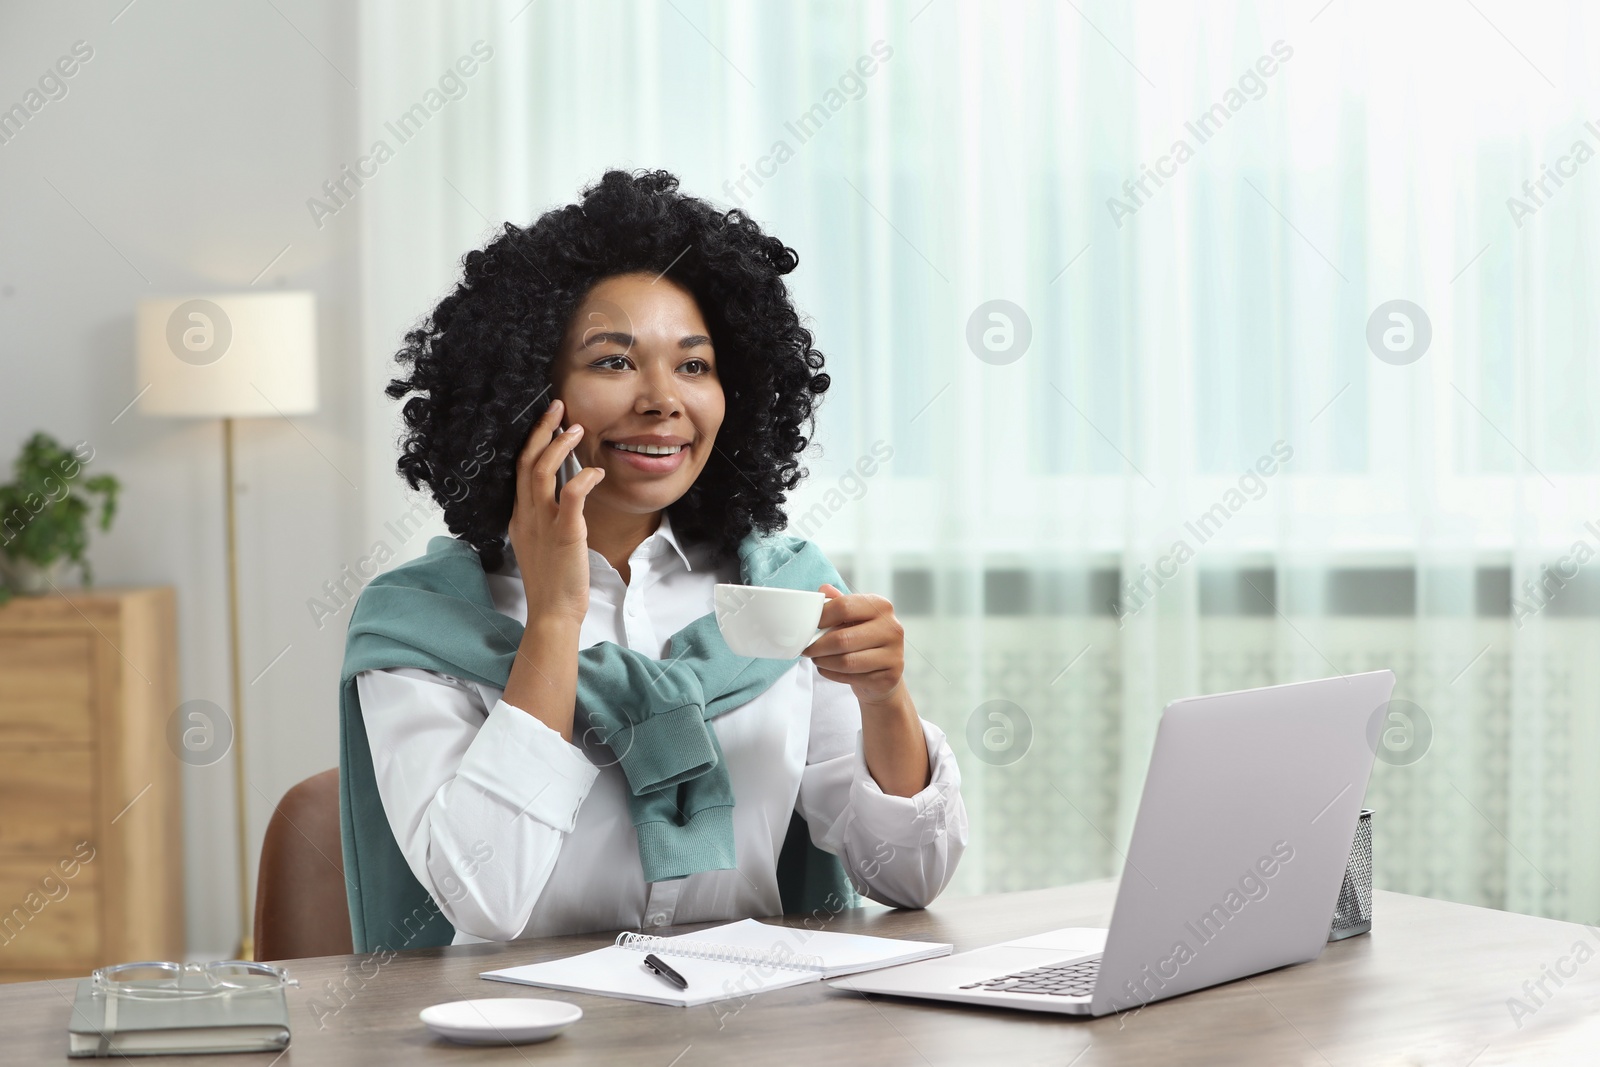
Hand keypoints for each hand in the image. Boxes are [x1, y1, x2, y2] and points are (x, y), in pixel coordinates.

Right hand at [506, 398, 605, 625]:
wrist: (553, 611)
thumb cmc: (553, 580)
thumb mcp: (542, 541)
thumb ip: (546, 516)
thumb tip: (563, 494)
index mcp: (520, 515)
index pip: (520, 468)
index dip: (532, 440)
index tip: (547, 420)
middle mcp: (527, 515)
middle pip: (527, 461)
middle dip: (541, 430)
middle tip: (558, 407)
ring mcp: (543, 523)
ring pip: (542, 471)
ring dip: (559, 446)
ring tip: (577, 428)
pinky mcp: (565, 533)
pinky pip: (571, 496)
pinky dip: (583, 478)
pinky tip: (596, 471)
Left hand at [801, 584, 906, 706]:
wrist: (884, 672)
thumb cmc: (863, 639)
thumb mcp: (853, 617)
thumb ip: (838, 602)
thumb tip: (823, 589)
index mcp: (881, 606)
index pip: (843, 607)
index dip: (820, 617)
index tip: (808, 626)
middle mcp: (892, 627)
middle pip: (842, 639)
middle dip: (817, 646)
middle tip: (806, 649)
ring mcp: (894, 653)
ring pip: (846, 661)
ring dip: (824, 662)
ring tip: (816, 659)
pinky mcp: (890, 677)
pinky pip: (852, 678)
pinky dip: (833, 675)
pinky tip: (829, 669)